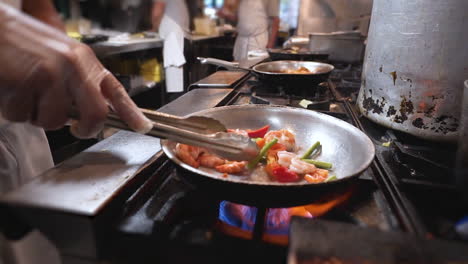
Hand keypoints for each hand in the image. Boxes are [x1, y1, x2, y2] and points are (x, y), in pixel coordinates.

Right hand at [0, 4, 151, 137]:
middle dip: (86, 129)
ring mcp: (50, 74)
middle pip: (94, 114)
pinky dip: (15, 110)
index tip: (143, 126)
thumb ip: (78, 82)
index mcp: (83, 59)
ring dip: (37, 116)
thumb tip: (92, 113)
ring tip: (26, 93)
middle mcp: (72, 66)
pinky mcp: (26, 83)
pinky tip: (10, 88)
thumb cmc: (22, 43)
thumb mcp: (60, 56)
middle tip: (77, 129)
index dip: (131, 112)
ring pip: (54, 121)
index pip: (115, 90)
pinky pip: (24, 116)